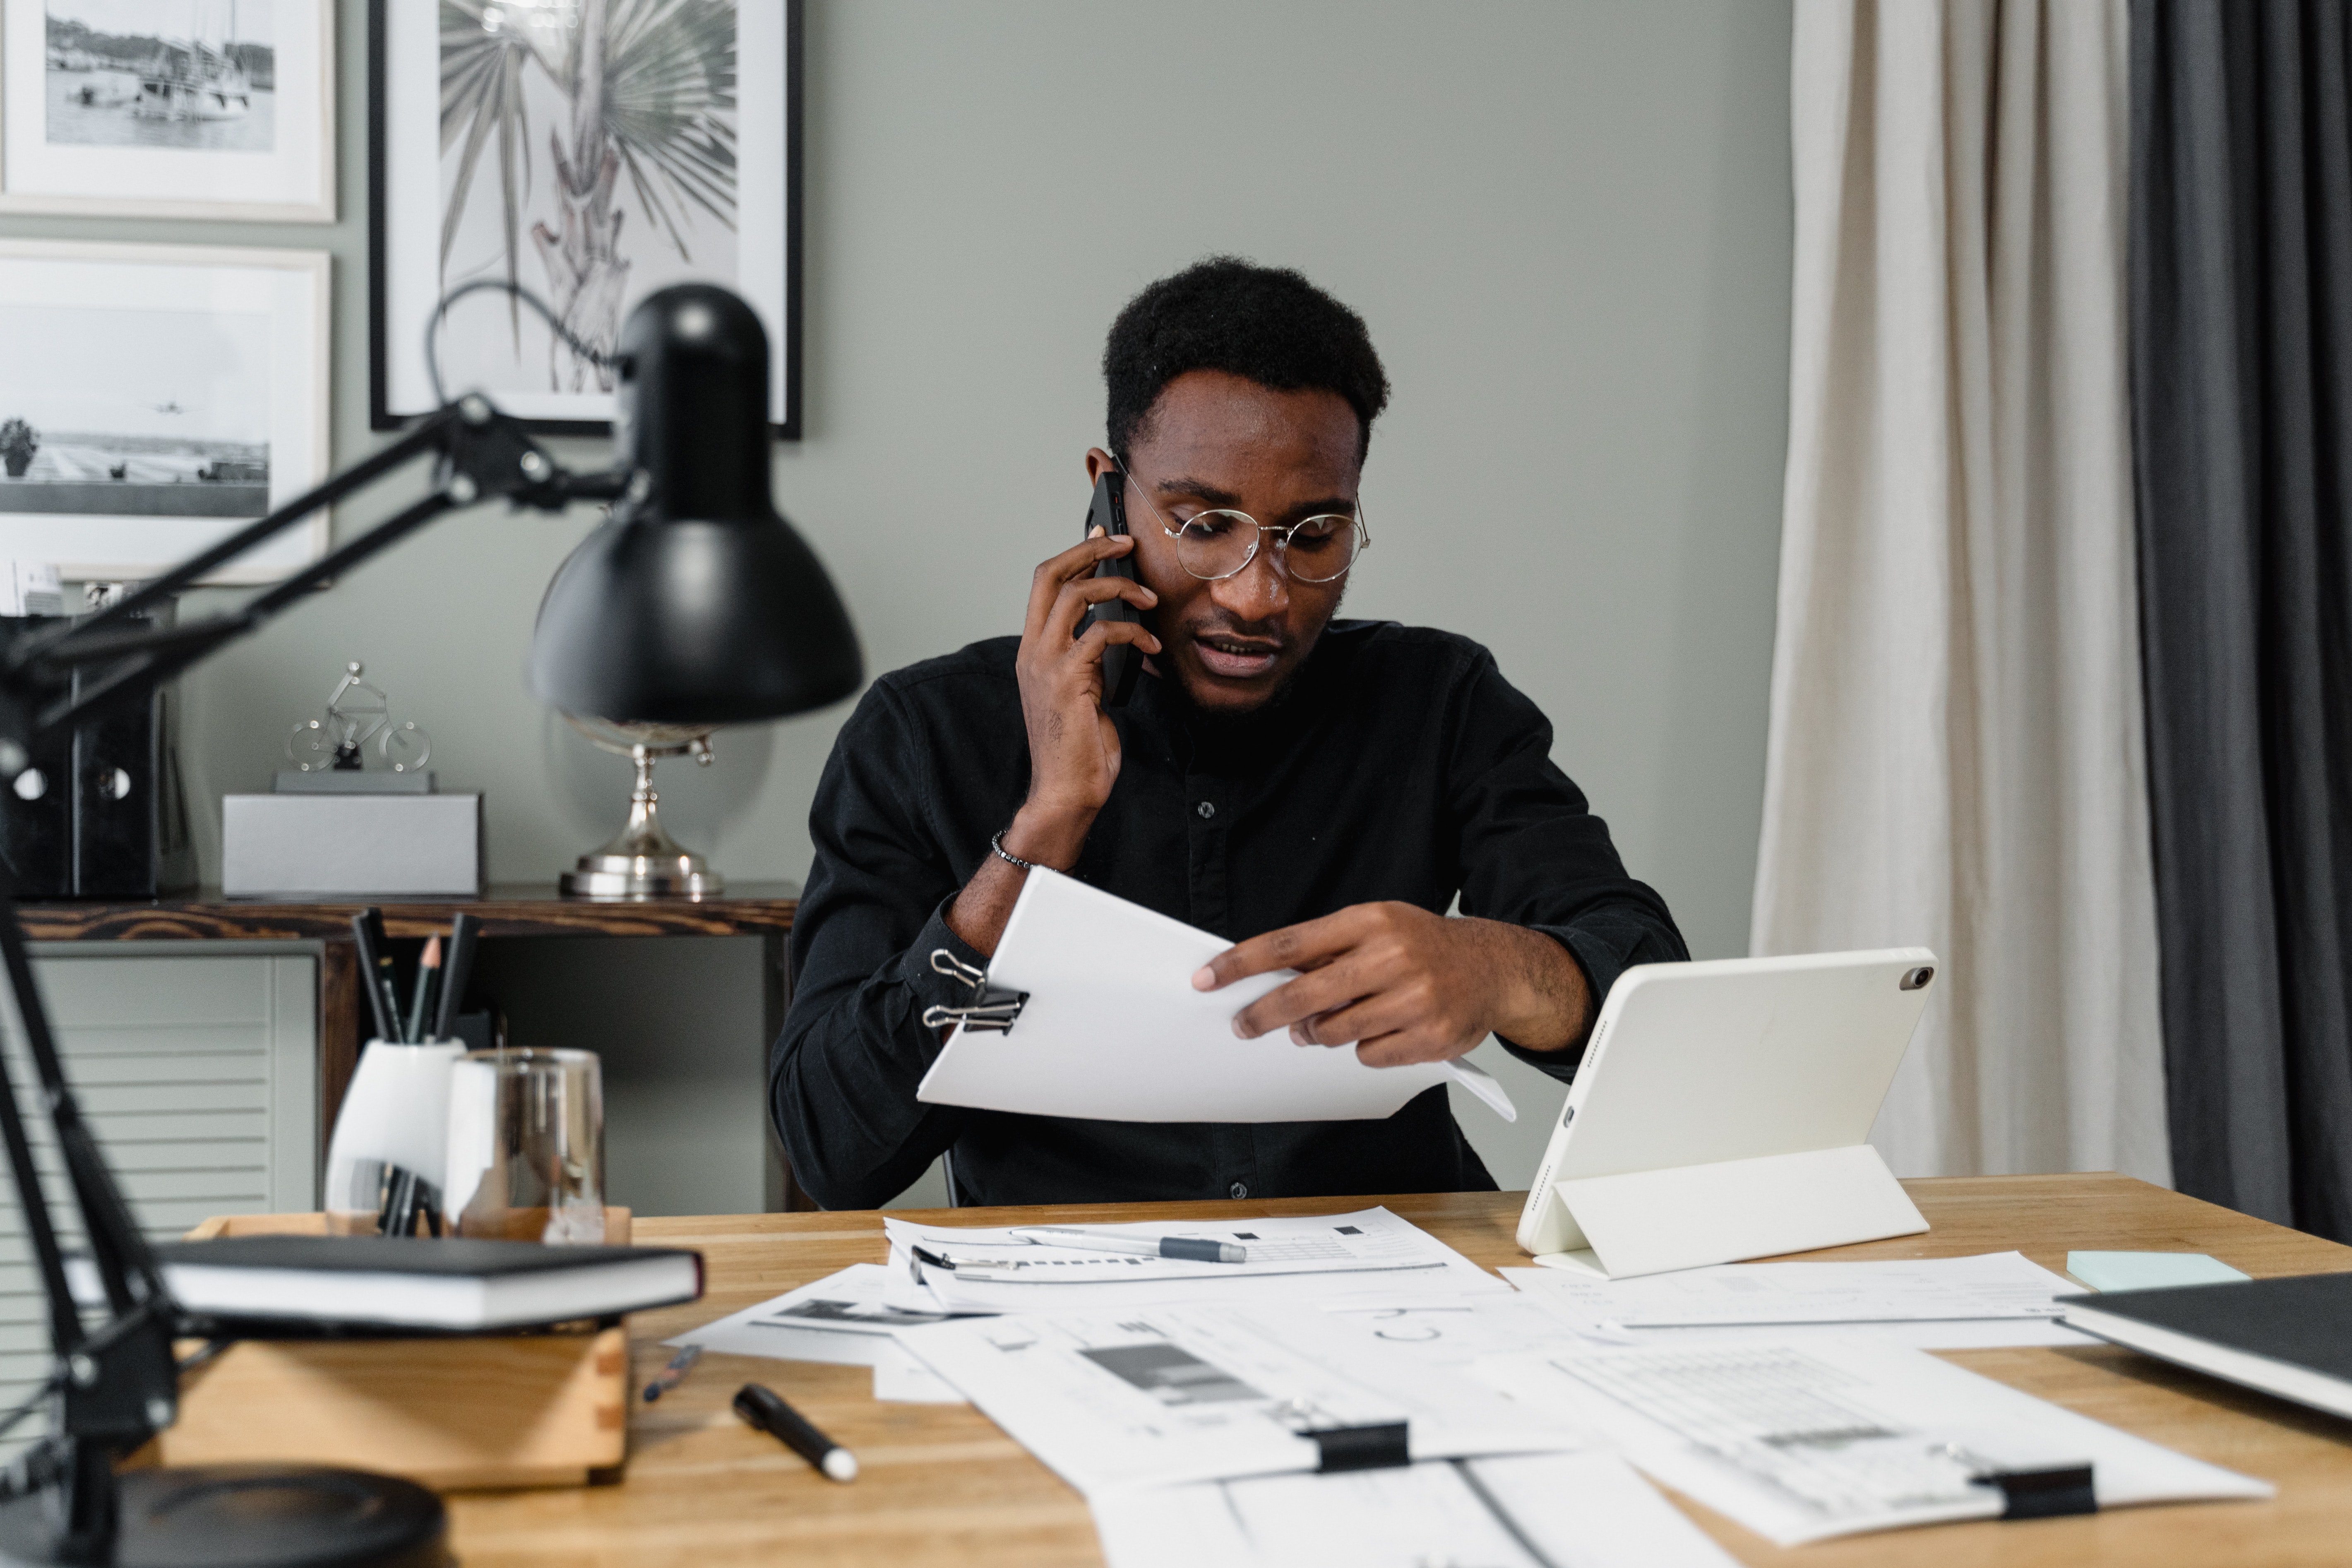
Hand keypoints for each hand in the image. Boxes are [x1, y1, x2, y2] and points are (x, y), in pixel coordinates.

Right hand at [1005, 528, 1160, 863]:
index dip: (1075, 553)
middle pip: (1051, 575)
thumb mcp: (1083, 691)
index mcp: (1033, 650)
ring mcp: (1046, 665)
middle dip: (1091, 550)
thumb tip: (1114, 628)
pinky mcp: (1068, 681)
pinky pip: (1102, 635)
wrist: (1065, 791)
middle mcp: (1032, 651)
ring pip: (1075, 595)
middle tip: (1126, 543)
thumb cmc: (1078, 747)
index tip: (1104, 536)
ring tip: (1149, 600)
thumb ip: (1088, 658)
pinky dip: (1134, 634)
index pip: (1044, 583)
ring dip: (1119, 588)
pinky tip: (1153, 649)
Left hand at [1193, 903, 1591, 1065]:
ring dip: (1324, 1032)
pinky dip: (1367, 1047)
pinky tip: (1386, 1028)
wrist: (1494, 968)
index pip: (1290, 944)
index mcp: (1372, 921)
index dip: (1243, 963)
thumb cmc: (1424, 947)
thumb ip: (1327, 950)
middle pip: (1304, 995)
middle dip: (1264, 1014)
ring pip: (1334, 1032)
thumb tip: (1273, 983)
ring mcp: (1414, 1000)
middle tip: (1243, 1024)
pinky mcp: (1429, 1037)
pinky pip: (1369, 1055)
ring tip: (1341, 1018)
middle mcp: (1393, 957)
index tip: (1209, 977)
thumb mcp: (1377, 927)